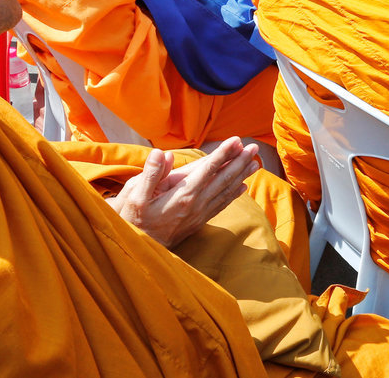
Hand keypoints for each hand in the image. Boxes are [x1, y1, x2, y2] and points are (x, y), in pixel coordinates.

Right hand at [108, 137, 259, 247]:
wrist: (137, 249)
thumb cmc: (133, 218)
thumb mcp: (134, 195)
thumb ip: (150, 174)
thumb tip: (162, 154)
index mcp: (182, 195)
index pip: (207, 169)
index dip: (223, 154)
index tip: (236, 140)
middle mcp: (195, 204)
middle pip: (222, 179)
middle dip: (238, 162)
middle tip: (253, 148)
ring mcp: (198, 214)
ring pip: (225, 192)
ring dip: (240, 176)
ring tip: (254, 163)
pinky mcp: (198, 221)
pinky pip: (220, 205)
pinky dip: (232, 194)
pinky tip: (242, 187)